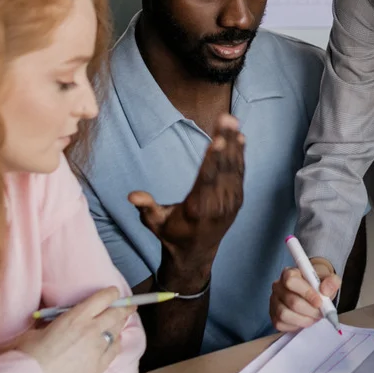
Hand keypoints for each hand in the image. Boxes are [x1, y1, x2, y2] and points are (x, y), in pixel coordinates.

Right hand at [14, 287, 130, 372]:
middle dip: (125, 308)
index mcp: (76, 317)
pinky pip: (115, 351)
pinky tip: (114, 343)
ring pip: (117, 332)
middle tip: (129, 306)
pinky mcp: (99, 367)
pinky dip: (116, 343)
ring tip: (120, 323)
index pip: (104, 298)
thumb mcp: (37, 330)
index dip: (112, 294)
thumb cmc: (27, 356)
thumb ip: (53, 324)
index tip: (114, 293)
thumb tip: (55, 325)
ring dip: (119, 325)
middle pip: (117, 314)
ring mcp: (98, 349)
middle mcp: (91, 330)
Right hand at [129, 115, 244, 286]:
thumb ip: (147, 208)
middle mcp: (218, 204)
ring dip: (234, 143)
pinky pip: (239, 174)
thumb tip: (133, 196)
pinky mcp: (237, 199)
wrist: (195, 254)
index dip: (214, 158)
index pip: (207, 179)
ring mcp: (230, 202)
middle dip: (226, 141)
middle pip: (223, 168)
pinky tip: (240, 138)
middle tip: (227, 118)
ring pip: (234, 168)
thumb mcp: (155, 223)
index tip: (219, 140)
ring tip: (232, 121)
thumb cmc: (172, 234)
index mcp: (198, 208)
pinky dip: (240, 155)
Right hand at [270, 259, 340, 331]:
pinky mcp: (273, 315)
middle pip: (291, 301)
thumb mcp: (329, 279)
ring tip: (314, 317)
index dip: (307, 293)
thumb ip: (331, 282)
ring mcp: (274, 301)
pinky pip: (280, 324)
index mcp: (289, 273)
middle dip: (310, 310)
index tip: (319, 302)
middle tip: (321, 313)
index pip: (291, 281)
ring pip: (284, 314)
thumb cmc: (318, 285)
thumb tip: (325, 290)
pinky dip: (295, 325)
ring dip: (303, 319)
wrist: (313, 292)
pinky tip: (304, 320)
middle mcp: (278, 286)